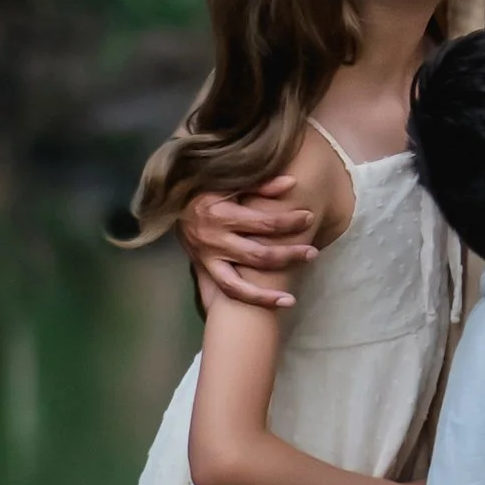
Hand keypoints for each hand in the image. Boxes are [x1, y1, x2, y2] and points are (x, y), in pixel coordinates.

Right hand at [182, 176, 319, 308]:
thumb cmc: (206, 188)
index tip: (308, 217)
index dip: (289, 222)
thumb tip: (292, 183)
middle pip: (257, 255)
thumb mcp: (229, 181)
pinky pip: (229, 292)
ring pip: (239, 284)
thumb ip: (260, 184)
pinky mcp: (205, 271)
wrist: (171, 203)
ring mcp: (208, 260)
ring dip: (267, 293)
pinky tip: (276, 303)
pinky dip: (252, 300)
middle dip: (287, 255)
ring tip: (291, 299)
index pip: (263, 223)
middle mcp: (213, 241)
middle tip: (312, 253)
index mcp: (220, 215)